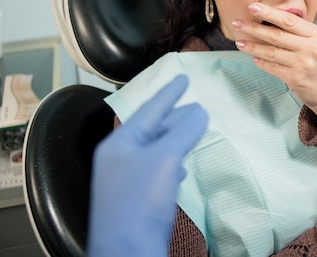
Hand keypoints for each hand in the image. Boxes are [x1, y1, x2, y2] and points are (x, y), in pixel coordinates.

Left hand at [88, 75, 207, 256]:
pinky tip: (181, 166)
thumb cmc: (138, 204)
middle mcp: (119, 159)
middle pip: (151, 129)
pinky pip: (157, 170)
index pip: (148, 110)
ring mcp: (127, 180)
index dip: (168, 93)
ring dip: (175, 138)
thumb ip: (182, 132)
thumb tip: (198, 111)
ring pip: (155, 150)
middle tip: (192, 101)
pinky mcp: (138, 199)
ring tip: (192, 128)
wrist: (128, 252)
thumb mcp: (164, 159)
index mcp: (118, 145)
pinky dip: (172, 162)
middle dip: (173, 115)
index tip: (182, 77)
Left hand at [233, 0, 316, 121]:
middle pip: (277, 35)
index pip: (290, 21)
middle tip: (237, 22)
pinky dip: (261, 62)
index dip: (270, 13)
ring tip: (239, 41)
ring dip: (253, 46)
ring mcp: (302, 64)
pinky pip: (272, 67)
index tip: (253, 7)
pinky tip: (252, 56)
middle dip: (254, 28)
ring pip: (271, 52)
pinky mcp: (294, 78)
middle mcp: (310, 49)